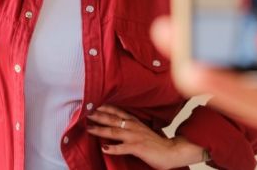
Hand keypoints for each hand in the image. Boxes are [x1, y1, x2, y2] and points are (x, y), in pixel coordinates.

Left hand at [86, 105, 204, 168]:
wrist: (172, 151)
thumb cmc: (156, 143)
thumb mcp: (142, 130)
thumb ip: (130, 126)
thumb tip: (117, 124)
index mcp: (134, 121)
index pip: (116, 111)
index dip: (104, 107)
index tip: (91, 104)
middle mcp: (133, 126)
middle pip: (112, 119)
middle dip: (98, 115)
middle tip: (85, 112)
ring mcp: (135, 137)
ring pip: (114, 131)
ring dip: (100, 130)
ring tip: (89, 128)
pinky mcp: (138, 147)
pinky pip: (123, 148)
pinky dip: (113, 148)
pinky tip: (104, 148)